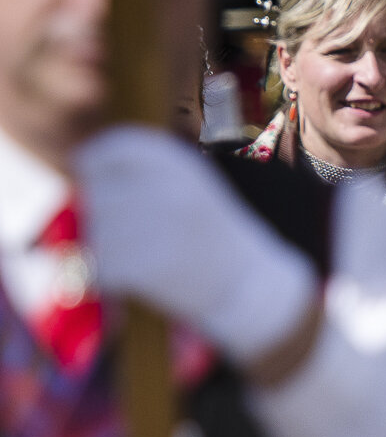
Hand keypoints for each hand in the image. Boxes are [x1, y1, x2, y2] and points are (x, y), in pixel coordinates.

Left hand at [73, 126, 319, 370]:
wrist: (253, 288)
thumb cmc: (215, 238)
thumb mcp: (192, 188)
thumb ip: (144, 173)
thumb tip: (80, 164)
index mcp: (182, 165)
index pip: (114, 148)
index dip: (93, 163)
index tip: (91, 176)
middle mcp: (169, 190)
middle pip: (97, 195)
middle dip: (103, 217)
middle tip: (136, 237)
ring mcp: (159, 228)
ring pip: (96, 233)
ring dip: (108, 250)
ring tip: (144, 260)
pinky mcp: (149, 266)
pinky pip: (102, 266)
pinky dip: (110, 279)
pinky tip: (138, 281)